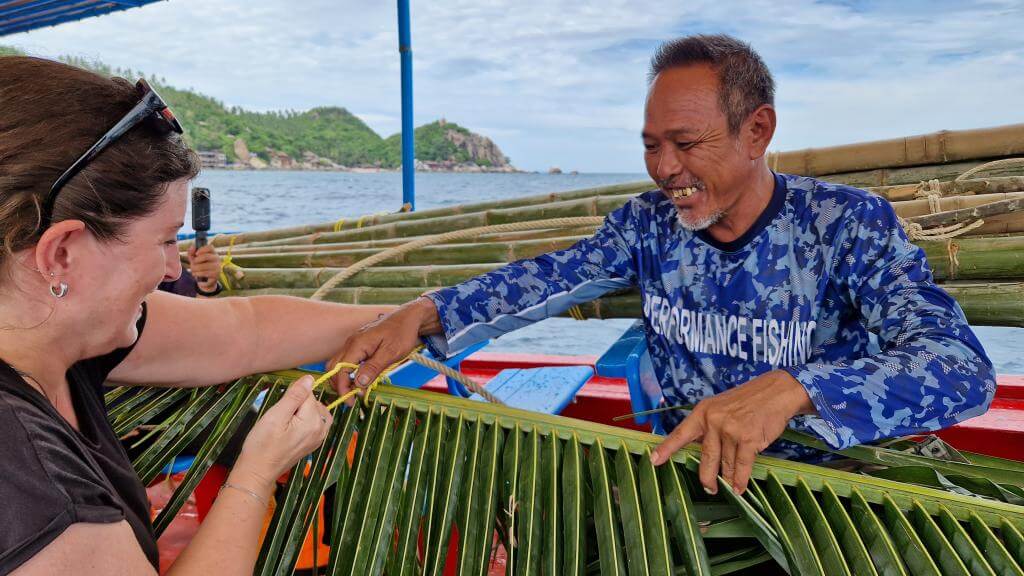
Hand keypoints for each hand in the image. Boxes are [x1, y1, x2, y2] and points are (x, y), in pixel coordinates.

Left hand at [187, 244, 221, 292]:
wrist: (206, 281)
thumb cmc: (200, 267)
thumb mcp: (195, 259)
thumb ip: (192, 252)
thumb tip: (192, 246)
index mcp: (213, 253)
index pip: (210, 247)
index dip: (202, 249)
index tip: (196, 254)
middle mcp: (217, 260)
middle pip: (206, 256)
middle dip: (196, 261)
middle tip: (193, 265)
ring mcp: (217, 268)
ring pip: (203, 266)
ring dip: (194, 270)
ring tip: (194, 272)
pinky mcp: (216, 276)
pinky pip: (203, 274)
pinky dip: (197, 276)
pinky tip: (198, 277)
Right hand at [233, 375, 332, 487]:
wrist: (257, 471)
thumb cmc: (262, 444)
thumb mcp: (276, 415)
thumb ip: (295, 396)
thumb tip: (309, 378)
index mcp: (313, 422)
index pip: (308, 394)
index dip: (292, 395)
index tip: (279, 407)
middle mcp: (321, 430)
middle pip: (313, 402)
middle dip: (297, 403)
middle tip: (279, 417)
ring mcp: (318, 439)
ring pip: (315, 411)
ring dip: (302, 410)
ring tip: (285, 420)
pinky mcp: (312, 444)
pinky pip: (315, 423)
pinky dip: (305, 419)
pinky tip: (290, 426)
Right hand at [328, 297, 440, 399]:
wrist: (409, 317)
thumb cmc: (402, 333)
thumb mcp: (391, 353)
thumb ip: (373, 367)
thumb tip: (358, 384)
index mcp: (357, 344)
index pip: (340, 370)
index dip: (343, 388)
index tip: (351, 401)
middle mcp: (351, 343)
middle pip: (334, 368)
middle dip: (339, 385)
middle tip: (352, 400)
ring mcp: (354, 343)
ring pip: (338, 364)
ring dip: (343, 379)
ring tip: (355, 392)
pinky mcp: (359, 344)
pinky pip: (347, 360)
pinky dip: (349, 372)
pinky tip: (359, 380)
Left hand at [649, 370, 813, 494]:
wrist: (775, 392)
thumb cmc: (747, 401)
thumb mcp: (719, 407)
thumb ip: (708, 427)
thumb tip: (701, 453)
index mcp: (702, 412)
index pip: (680, 433)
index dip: (666, 448)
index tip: (653, 460)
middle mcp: (713, 421)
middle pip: (705, 457)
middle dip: (707, 477)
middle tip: (709, 488)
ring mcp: (731, 430)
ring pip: (725, 464)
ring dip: (728, 479)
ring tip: (729, 488)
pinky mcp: (748, 439)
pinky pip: (741, 466)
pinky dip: (741, 480)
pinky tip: (740, 488)